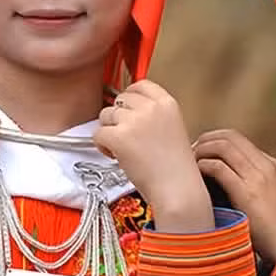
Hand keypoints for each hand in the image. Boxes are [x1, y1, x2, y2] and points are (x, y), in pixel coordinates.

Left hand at [95, 80, 211, 231]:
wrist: (177, 190)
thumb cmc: (176, 169)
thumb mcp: (173, 129)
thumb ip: (154, 116)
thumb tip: (129, 111)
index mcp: (167, 103)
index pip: (140, 85)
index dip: (130, 98)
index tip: (127, 111)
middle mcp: (150, 107)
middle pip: (120, 100)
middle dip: (118, 117)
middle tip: (126, 137)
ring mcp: (134, 121)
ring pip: (105, 115)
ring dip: (109, 131)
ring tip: (121, 149)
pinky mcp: (119, 137)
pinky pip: (98, 133)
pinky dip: (102, 145)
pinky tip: (114, 156)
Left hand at [193, 128, 275, 262]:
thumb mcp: (274, 199)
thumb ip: (256, 186)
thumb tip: (229, 184)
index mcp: (272, 166)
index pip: (239, 140)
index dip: (216, 141)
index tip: (202, 151)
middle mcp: (265, 166)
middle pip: (229, 137)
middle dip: (205, 140)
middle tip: (189, 152)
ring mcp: (257, 177)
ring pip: (222, 147)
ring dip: (201, 150)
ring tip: (188, 162)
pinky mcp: (246, 192)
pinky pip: (218, 168)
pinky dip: (203, 166)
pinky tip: (194, 175)